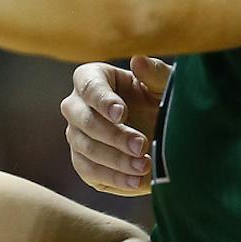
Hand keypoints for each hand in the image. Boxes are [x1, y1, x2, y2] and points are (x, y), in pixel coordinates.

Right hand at [62, 57, 170, 195]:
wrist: (163, 131)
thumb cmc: (160, 99)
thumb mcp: (164, 85)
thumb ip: (155, 73)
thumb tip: (137, 60)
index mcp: (92, 79)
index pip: (89, 87)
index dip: (103, 100)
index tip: (122, 113)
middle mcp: (76, 106)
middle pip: (84, 120)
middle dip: (113, 135)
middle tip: (142, 145)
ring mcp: (76, 135)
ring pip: (86, 148)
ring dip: (116, 160)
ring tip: (144, 166)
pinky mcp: (83, 162)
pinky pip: (90, 172)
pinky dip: (114, 178)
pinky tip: (137, 180)